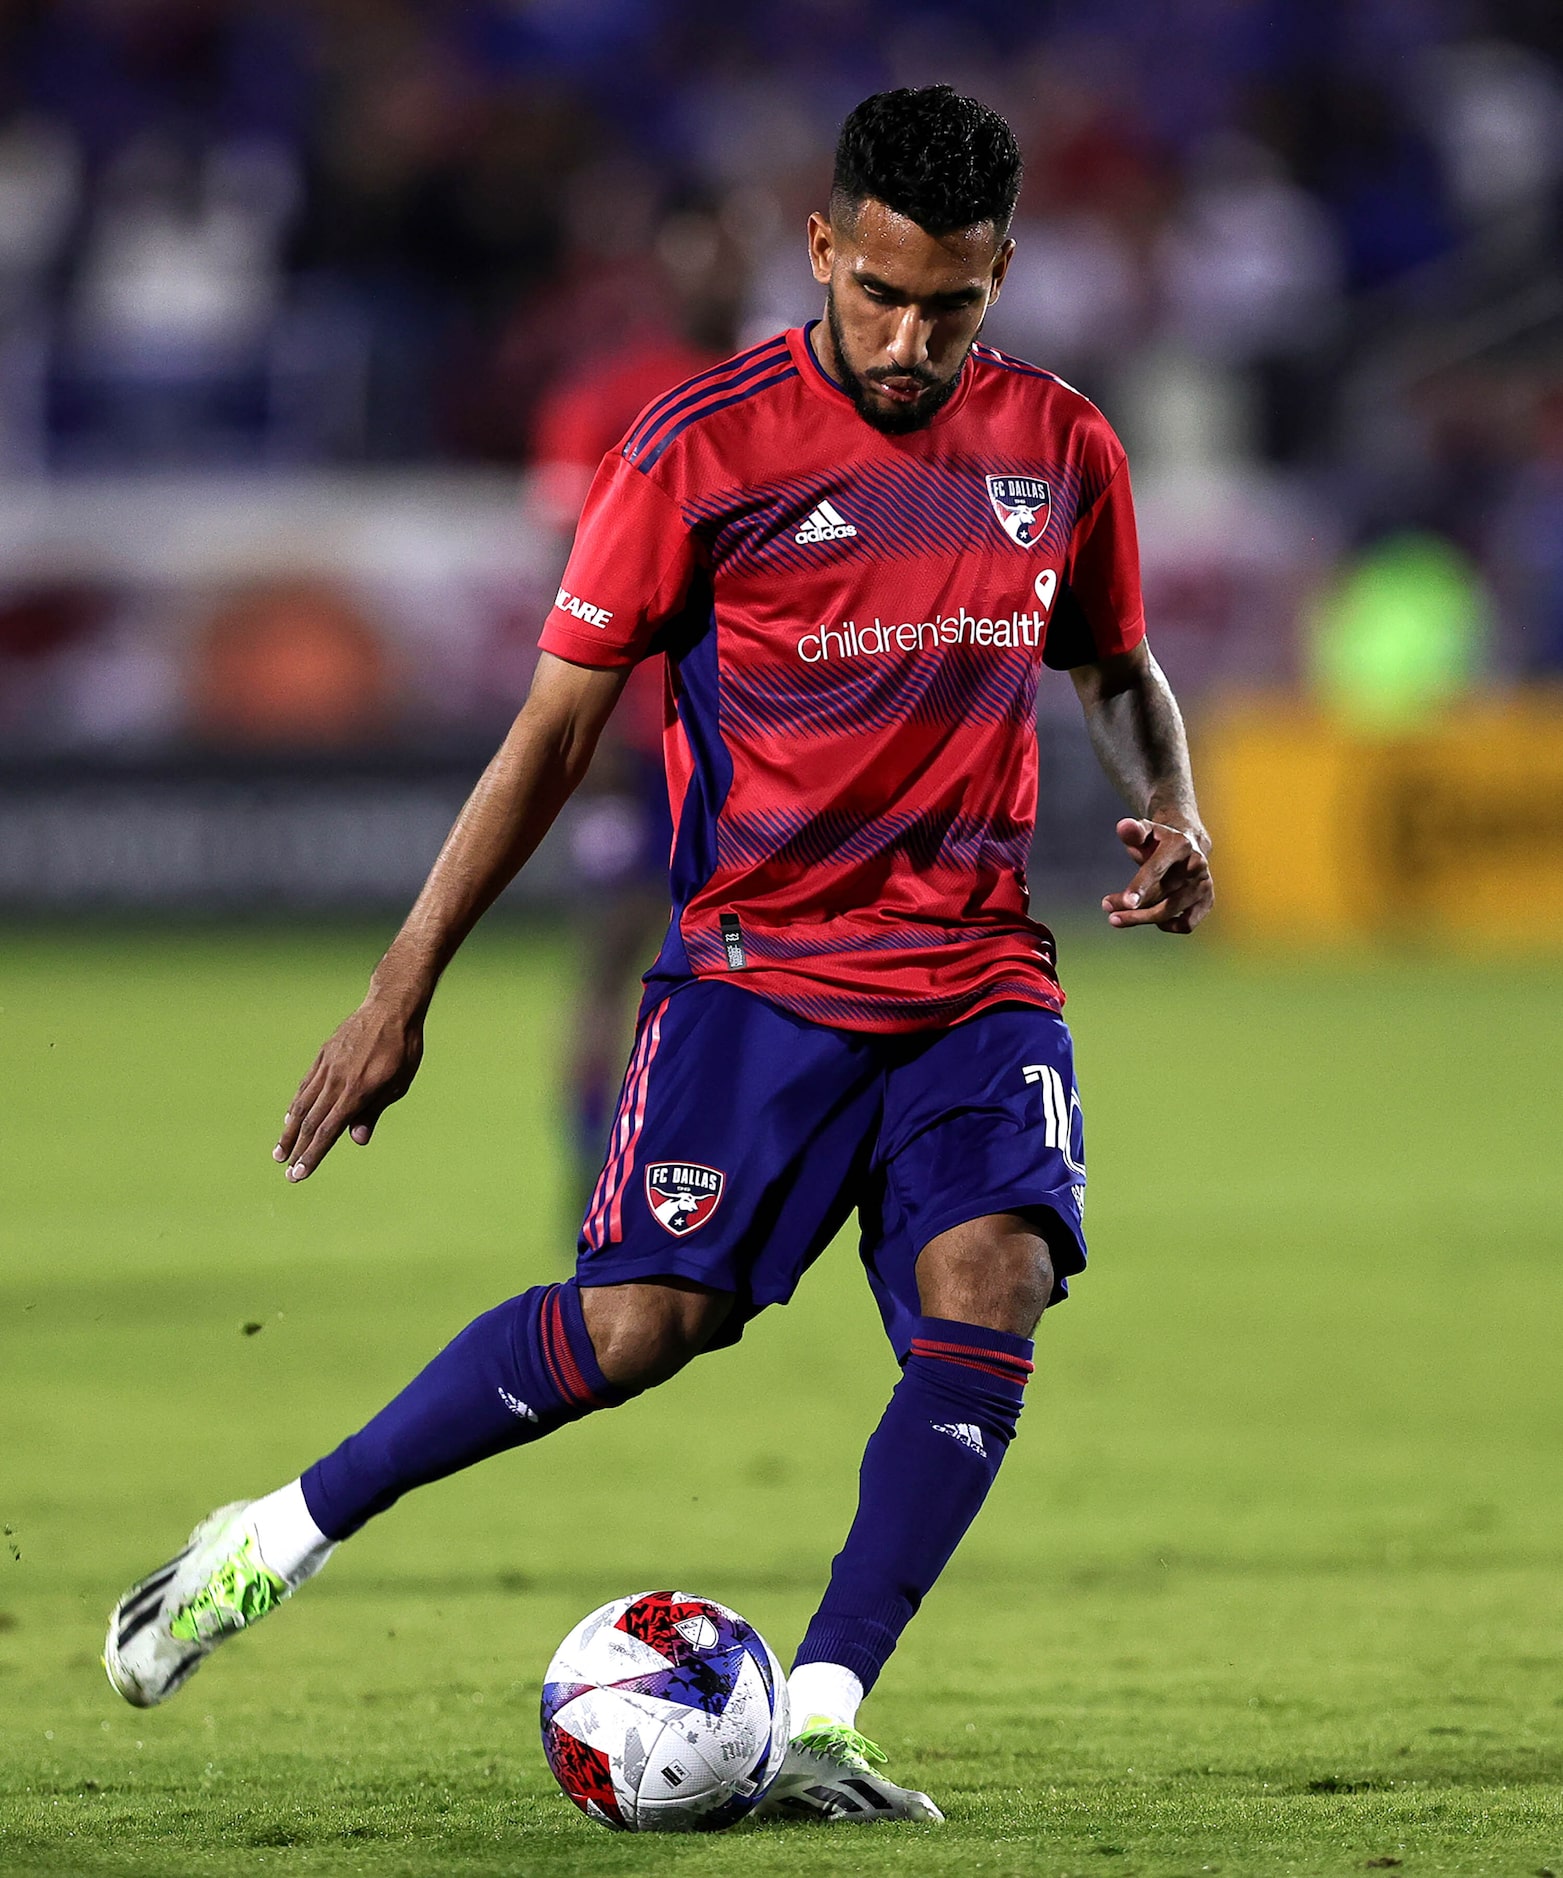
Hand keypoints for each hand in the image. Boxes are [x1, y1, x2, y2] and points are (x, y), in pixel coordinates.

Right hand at [272, 996, 424, 1180]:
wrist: (391, 1009)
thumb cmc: (402, 1050)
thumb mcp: (397, 1085)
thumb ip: (373, 1112)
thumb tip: (356, 1140)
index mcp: (357, 1092)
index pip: (328, 1132)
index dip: (312, 1155)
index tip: (299, 1174)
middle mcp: (337, 1081)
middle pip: (311, 1123)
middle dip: (298, 1150)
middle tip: (286, 1172)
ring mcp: (327, 1067)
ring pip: (302, 1104)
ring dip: (289, 1131)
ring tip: (279, 1151)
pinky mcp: (323, 1056)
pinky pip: (305, 1085)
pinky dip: (295, 1104)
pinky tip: (290, 1118)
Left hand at [1102, 817, 1212, 933]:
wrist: (1189, 844)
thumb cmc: (1159, 840)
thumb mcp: (1145, 831)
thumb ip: (1132, 831)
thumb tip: (1123, 826)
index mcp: (1180, 845)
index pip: (1157, 868)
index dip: (1141, 886)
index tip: (1126, 902)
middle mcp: (1197, 865)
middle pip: (1161, 893)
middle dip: (1131, 906)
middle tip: (1107, 907)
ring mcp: (1204, 884)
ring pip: (1171, 911)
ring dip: (1142, 918)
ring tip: (1117, 917)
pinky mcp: (1207, 901)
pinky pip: (1187, 924)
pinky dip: (1168, 926)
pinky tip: (1152, 918)